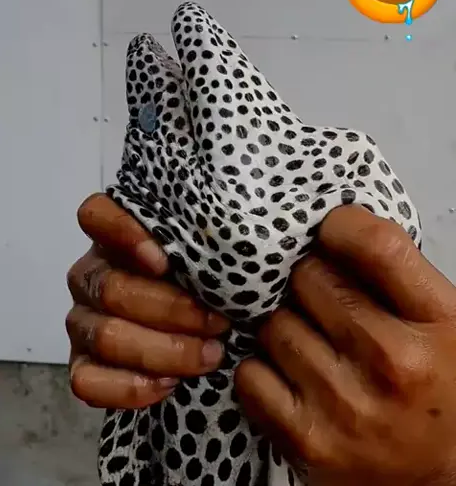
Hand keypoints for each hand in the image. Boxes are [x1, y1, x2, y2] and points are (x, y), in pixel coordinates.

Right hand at [66, 194, 228, 408]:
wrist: (197, 335)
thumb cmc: (207, 285)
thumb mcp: (210, 258)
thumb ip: (212, 243)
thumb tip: (239, 236)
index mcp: (117, 238)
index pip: (96, 215)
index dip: (122, 232)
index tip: (165, 261)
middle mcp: (92, 275)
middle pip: (112, 288)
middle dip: (172, 310)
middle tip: (219, 324)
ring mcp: (82, 321)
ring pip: (105, 336)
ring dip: (164, 350)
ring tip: (211, 356)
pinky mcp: (81, 365)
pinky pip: (86, 381)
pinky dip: (130, 387)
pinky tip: (170, 384)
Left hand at [236, 206, 455, 485]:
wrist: (445, 474)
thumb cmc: (441, 385)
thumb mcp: (442, 319)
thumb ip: (395, 274)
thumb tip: (333, 227)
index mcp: (437, 322)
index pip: (376, 245)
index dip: (340, 226)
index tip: (328, 231)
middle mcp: (393, 362)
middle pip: (309, 278)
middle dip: (307, 280)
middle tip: (320, 297)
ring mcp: (346, 404)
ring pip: (274, 325)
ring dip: (284, 325)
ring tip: (310, 340)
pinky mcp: (307, 439)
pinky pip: (250, 374)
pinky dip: (261, 369)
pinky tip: (289, 374)